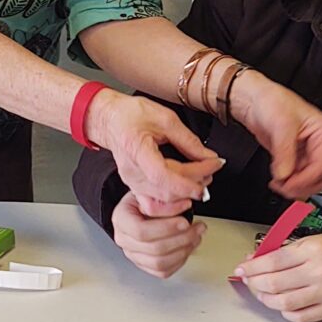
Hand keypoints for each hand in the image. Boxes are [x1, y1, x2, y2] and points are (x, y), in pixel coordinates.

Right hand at [86, 88, 224, 207]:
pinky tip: (186, 196)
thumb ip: (188, 140)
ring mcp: (132, 183)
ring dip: (186, 194)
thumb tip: (207, 156)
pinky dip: (172, 204)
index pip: (164, 177)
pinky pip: (154, 205)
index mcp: (137, 151)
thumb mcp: (165, 118)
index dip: (190, 180)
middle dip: (195, 182)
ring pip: (162, 202)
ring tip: (202, 180)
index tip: (211, 168)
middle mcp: (132, 173)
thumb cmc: (130, 115)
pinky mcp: (135, 187)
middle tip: (212, 168)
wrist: (109, 120)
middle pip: (168, 190)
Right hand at [110, 189, 205, 278]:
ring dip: (184, 250)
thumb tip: (184, 206)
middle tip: (198, 228)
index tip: (184, 222)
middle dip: (182, 239)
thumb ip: (164, 200)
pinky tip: (188, 248)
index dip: (166, 228)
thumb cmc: (145, 199)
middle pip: (154, 249)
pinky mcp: (144, 265)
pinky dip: (180, 261)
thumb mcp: (151, 191)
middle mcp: (124, 240)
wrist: (141, 207)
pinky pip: (163, 271)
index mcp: (121, 219)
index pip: (140, 230)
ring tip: (196, 237)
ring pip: (159, 263)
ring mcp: (133, 255)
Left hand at [229, 71, 321, 198]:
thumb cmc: (272, 101)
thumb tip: (285, 175)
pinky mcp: (297, 157)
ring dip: (295, 185)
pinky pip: (299, 177)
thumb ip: (284, 152)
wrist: (255, 100)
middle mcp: (321, 143)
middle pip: (321, 176)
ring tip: (279, 183)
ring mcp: (309, 151)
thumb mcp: (281, 125)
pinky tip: (278, 179)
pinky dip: (290, 182)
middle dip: (302, 185)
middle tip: (285, 187)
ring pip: (310, 180)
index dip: (305, 179)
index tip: (289, 184)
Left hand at [232, 231, 321, 321]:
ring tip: (262, 293)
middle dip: (255, 283)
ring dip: (266, 299)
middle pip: (274, 284)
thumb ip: (286, 251)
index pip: (272, 261)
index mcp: (313, 250)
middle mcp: (319, 272)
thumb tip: (257, 260)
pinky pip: (300, 317)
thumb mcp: (314, 240)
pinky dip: (285, 312)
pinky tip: (282, 305)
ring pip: (284, 303)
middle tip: (249, 281)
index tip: (241, 269)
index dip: (251, 267)